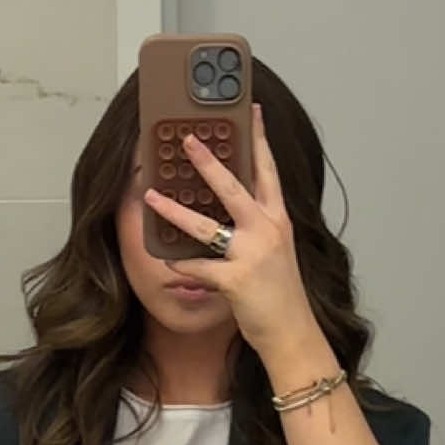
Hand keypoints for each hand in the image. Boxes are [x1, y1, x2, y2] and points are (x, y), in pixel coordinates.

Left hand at [143, 102, 315, 355]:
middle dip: (207, 162)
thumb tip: (229, 213)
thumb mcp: (276, 252)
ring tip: (151, 196)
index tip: (250, 111)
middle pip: (234, 187)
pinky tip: (168, 262)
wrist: (293, 333)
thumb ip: (257, 229)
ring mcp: (252, 254)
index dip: (259, 140)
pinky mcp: (235, 279)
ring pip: (206, 225)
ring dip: (174, 211)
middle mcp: (267, 231)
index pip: (267, 171)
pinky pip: (198, 267)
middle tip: (186, 140)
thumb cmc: (281, 295)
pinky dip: (181, 265)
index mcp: (278, 220)